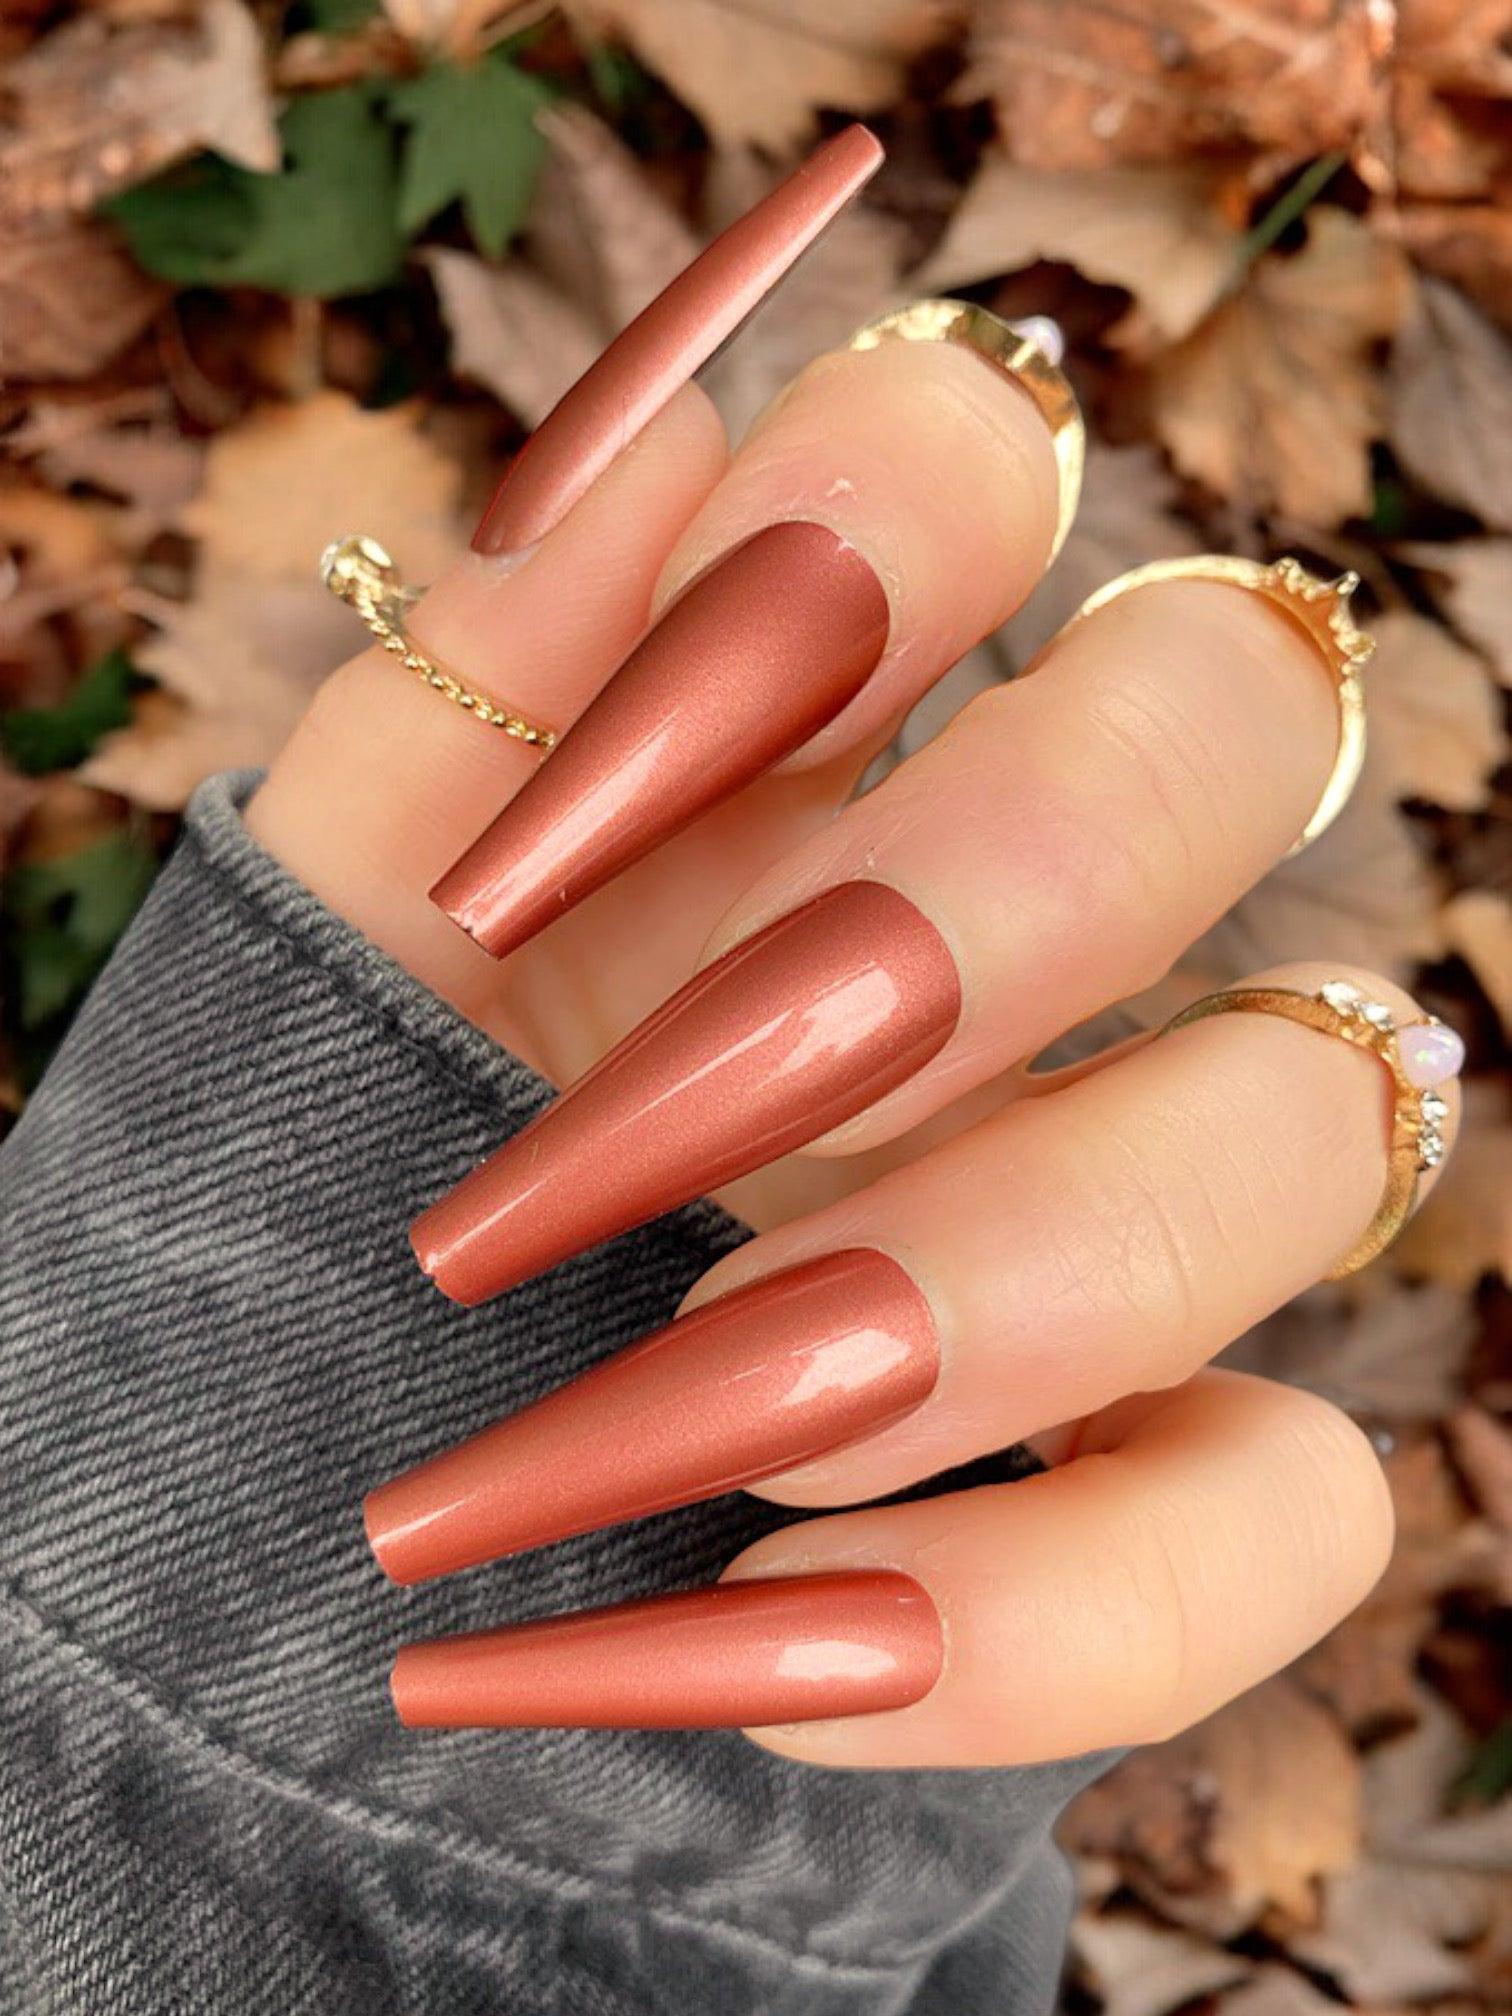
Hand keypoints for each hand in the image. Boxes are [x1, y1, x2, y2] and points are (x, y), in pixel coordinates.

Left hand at [246, 296, 1456, 1763]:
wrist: (284, 1554)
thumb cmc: (292, 1213)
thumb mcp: (322, 957)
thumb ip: (460, 703)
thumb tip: (640, 423)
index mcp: (803, 756)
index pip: (983, 458)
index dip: (865, 520)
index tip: (587, 783)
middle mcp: (1017, 943)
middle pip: (1231, 728)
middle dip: (983, 898)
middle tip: (671, 1108)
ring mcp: (1122, 1207)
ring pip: (1309, 1128)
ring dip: (1001, 1277)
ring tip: (698, 1408)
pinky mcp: (1162, 1491)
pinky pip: (1294, 1513)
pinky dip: (1053, 1605)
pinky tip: (787, 1625)